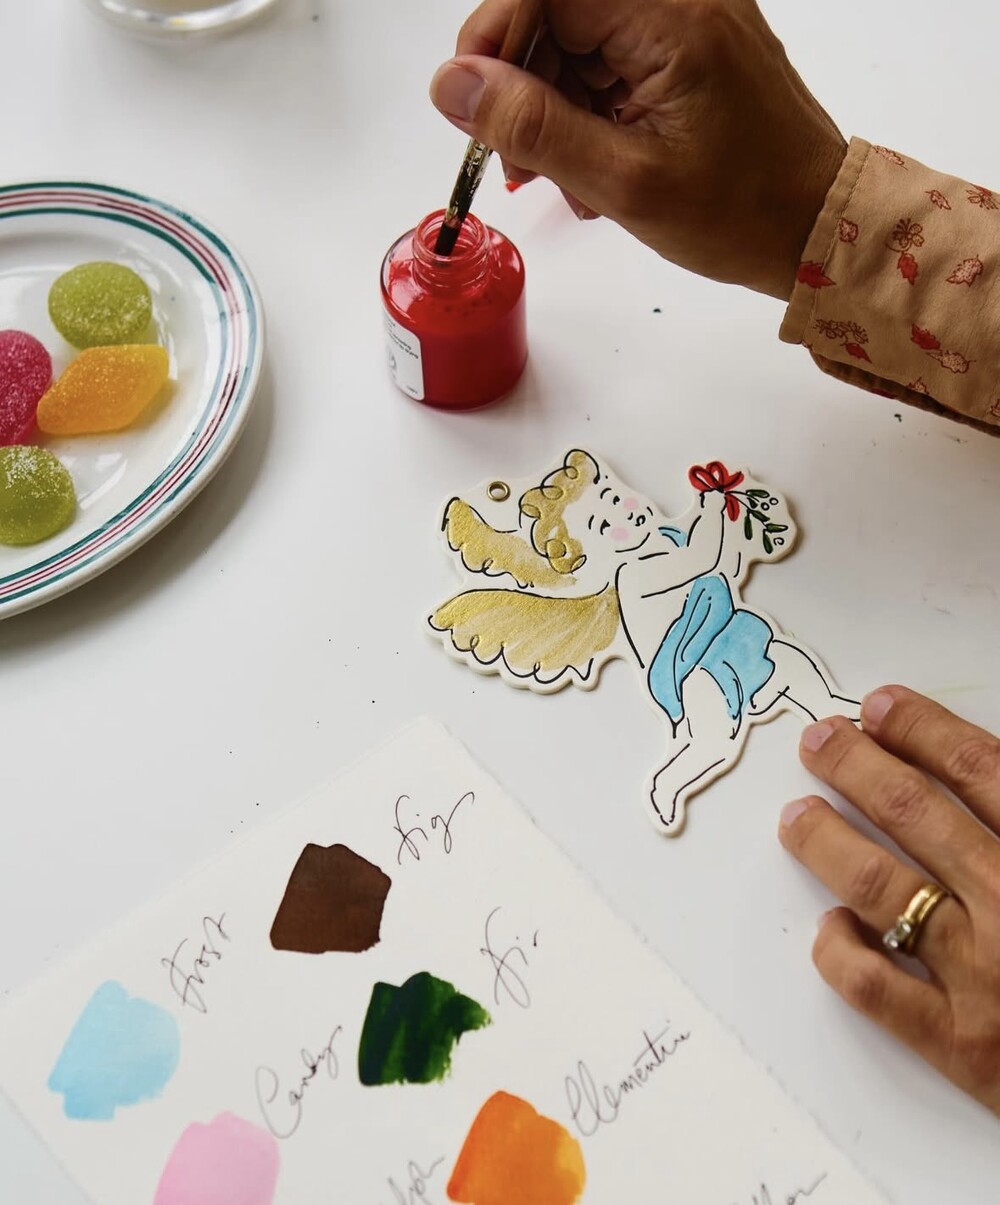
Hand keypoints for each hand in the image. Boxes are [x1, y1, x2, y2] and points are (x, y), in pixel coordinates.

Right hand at [430, 0, 846, 298]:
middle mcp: (683, 0)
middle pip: (557, 10)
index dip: (494, 38)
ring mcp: (689, 20)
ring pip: (578, 38)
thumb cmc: (742, 214)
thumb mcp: (623, 183)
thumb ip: (533, 128)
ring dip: (550, 106)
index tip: (472, 102)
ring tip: (553, 177)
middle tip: (514, 159)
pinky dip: (586, 110)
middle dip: (520, 82)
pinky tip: (589, 165)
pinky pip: (611, 58)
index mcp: (672, 17)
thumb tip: (452, 86)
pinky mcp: (692, 46)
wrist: (814, 229)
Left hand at [779, 686, 999, 1113]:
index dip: (923, 731)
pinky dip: (842, 952)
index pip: (980, 771)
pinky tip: (832, 926)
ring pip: (881, 886)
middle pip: (915, 814)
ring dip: (828, 841)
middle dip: (857, 767)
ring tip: (797, 814)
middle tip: (818, 741)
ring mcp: (984, 977)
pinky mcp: (963, 1048)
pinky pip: (877, 989)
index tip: (880, 707)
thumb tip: (984, 775)